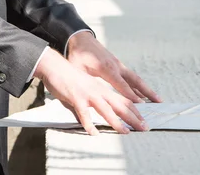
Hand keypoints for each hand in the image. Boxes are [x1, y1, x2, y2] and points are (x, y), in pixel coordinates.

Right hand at [34, 48, 149, 135]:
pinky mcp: (76, 97)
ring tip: (126, 132)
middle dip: (134, 117)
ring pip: (106, 109)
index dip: (135, 110)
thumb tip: (101, 115)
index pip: (123, 100)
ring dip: (117, 122)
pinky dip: (89, 124)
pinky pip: (84, 114)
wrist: (54, 66)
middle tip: (145, 128)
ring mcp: (87, 94)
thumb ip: (93, 102)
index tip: (144, 120)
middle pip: (120, 105)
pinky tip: (93, 133)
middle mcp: (98, 90)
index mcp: (101, 88)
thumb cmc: (69, 77)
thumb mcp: (86, 88)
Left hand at [67, 32, 161, 103]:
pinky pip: (130, 76)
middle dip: (147, 92)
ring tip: (158, 100)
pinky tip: (143, 95)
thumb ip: (82, 82)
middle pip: (135, 81)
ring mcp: (118, 64)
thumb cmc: (77, 55)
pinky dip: (138, 86)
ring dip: (147, 89)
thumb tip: (82, 97)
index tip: (142, 106)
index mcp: (106, 69)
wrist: (80, 38)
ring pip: (135, 78)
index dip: (131, 96)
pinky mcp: (117, 64)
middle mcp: (115, 66)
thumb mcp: (77, 68)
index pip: (121, 85)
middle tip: (160, 102)